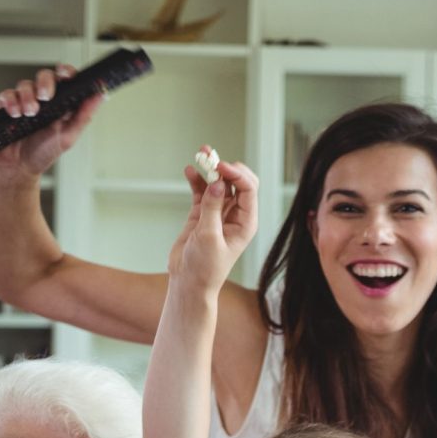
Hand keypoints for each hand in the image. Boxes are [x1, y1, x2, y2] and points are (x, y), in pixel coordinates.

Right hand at [0, 65, 101, 178]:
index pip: (64, 80)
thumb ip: (84, 115)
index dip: (66, 72)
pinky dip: (11, 102)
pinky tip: (15, 114)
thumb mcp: (68, 136)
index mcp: (59, 104)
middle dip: (45, 82)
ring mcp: (23, 101)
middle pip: (44, 76)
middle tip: (45, 96)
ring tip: (30, 113)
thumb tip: (101, 95)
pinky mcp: (6, 106)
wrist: (17, 168)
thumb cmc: (43, 153)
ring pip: (25, 85)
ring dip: (28, 97)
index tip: (66, 74)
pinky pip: (7, 94)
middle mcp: (41, 100)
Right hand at [166, 155, 257, 291]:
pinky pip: (202, 191)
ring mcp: (219, 213)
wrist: (188, 283)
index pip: (248, 190)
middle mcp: (235, 215)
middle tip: (210, 158)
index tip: (219, 167)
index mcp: (246, 222)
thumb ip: (212, 208)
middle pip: (237, 182)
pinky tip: (189, 171)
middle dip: (226, 167)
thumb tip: (217, 183)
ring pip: (219, 184)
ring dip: (210, 169)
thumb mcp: (208, 237)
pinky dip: (197, 180)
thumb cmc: (204, 268)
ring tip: (200, 155)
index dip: (236, 174)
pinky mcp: (202, 214)